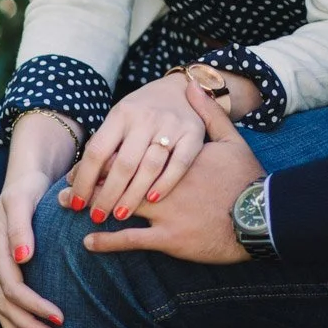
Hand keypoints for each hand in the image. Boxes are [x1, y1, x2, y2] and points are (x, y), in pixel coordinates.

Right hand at [0, 165, 65, 327]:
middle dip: (30, 325)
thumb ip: (21, 227)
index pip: (13, 287)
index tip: (59, 316)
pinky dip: (16, 322)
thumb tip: (23, 258)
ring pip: (2, 309)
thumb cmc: (28, 187)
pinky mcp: (6, 270)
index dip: (34, 305)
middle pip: (6, 304)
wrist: (25, 178)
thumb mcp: (22, 199)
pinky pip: (5, 303)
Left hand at [64, 81, 262, 263]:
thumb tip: (193, 85)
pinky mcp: (169, 237)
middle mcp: (164, 181)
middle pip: (120, 177)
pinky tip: (89, 241)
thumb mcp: (230, 139)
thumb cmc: (245, 178)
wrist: (260, 215)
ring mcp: (165, 210)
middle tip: (68, 190)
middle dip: (92, 183)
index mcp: (175, 156)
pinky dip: (108, 242)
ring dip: (96, 206)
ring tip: (74, 209)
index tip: (87, 164)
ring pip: (121, 205)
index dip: (106, 160)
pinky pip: (132, 240)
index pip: (132, 153)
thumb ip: (208, 112)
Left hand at [66, 72, 204, 224]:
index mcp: (122, 113)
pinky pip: (179, 164)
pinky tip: (152, 198)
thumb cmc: (142, 111)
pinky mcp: (194, 134)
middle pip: (123, 164)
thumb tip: (72, 179)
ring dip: (133, 194)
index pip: (97, 151)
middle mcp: (146, 118)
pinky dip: (165, 183)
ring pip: (150, 167)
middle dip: (107, 195)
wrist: (181, 87)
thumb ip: (101, 144)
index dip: (85, 180)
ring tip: (120, 214)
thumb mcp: (119, 119)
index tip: (77, 203)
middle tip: (97, 216)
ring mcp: (172, 125)